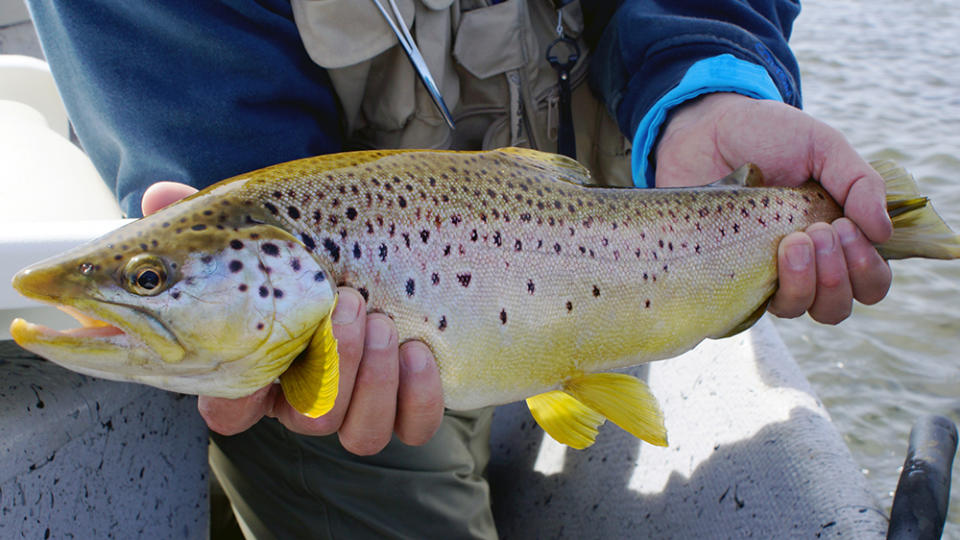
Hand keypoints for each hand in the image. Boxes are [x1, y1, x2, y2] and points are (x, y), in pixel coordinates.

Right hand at [142, 182, 444, 454]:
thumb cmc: (318, 249)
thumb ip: (211, 222)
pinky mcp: (411, 404)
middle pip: (310, 421)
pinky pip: (414, 429)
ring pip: (359, 434)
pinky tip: (417, 350)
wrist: (396, 250)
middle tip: (350, 301)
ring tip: (383, 320)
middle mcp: (310, 396)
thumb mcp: (265, 229)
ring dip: (372, 380)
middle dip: (334, 364)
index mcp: (266, 367)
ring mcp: (363, 404)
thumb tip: (160, 197)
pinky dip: (418, 397)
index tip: (256, 356)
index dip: (235, 400)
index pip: (230, 412)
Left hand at [654, 93, 892, 323]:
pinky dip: (768, 287)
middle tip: (819, 232)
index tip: (846, 229)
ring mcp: (765, 273)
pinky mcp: (729, 277)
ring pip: (800, 309)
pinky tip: (765, 254)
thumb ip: (860, 182)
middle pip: (837, 308)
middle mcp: (804, 264)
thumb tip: (883, 232)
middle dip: (838, 276)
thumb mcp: (822, 146)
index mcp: (835, 237)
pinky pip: (752, 307)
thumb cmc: (766, 137)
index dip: (868, 269)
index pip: (869, 282)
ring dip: (807, 282)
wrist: (704, 133)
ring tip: (793, 241)